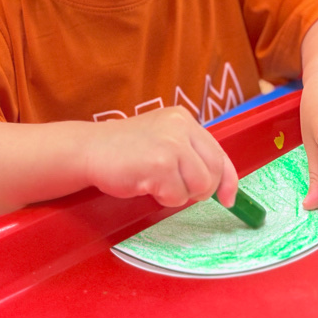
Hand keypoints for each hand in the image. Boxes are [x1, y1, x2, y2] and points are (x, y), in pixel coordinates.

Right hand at [85, 107, 238, 208]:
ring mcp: (171, 144)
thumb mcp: (161, 138)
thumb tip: (217, 186)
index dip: (228, 179)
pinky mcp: (160, 164)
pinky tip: (145, 184)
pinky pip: (178, 196)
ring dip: (179, 194)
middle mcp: (181, 127)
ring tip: (156, 183)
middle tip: (177, 189)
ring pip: (199, 186)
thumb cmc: (123, 150)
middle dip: (200, 190)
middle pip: (213, 171)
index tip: (228, 198)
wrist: (88, 149)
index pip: (218, 152)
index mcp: (183, 119)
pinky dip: (163, 198)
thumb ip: (188, 153)